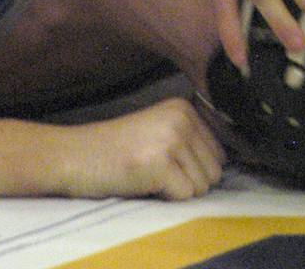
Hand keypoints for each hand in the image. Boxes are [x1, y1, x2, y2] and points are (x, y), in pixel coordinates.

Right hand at [67, 99, 225, 199]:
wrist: (75, 155)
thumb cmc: (116, 149)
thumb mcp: (159, 129)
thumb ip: (192, 137)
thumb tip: (230, 160)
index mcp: (185, 108)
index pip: (221, 152)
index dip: (195, 167)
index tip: (166, 160)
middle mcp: (182, 118)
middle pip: (216, 172)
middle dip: (188, 180)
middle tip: (155, 169)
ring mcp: (171, 140)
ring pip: (203, 186)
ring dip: (177, 189)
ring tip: (149, 173)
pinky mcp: (160, 164)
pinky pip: (185, 196)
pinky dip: (165, 197)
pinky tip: (143, 180)